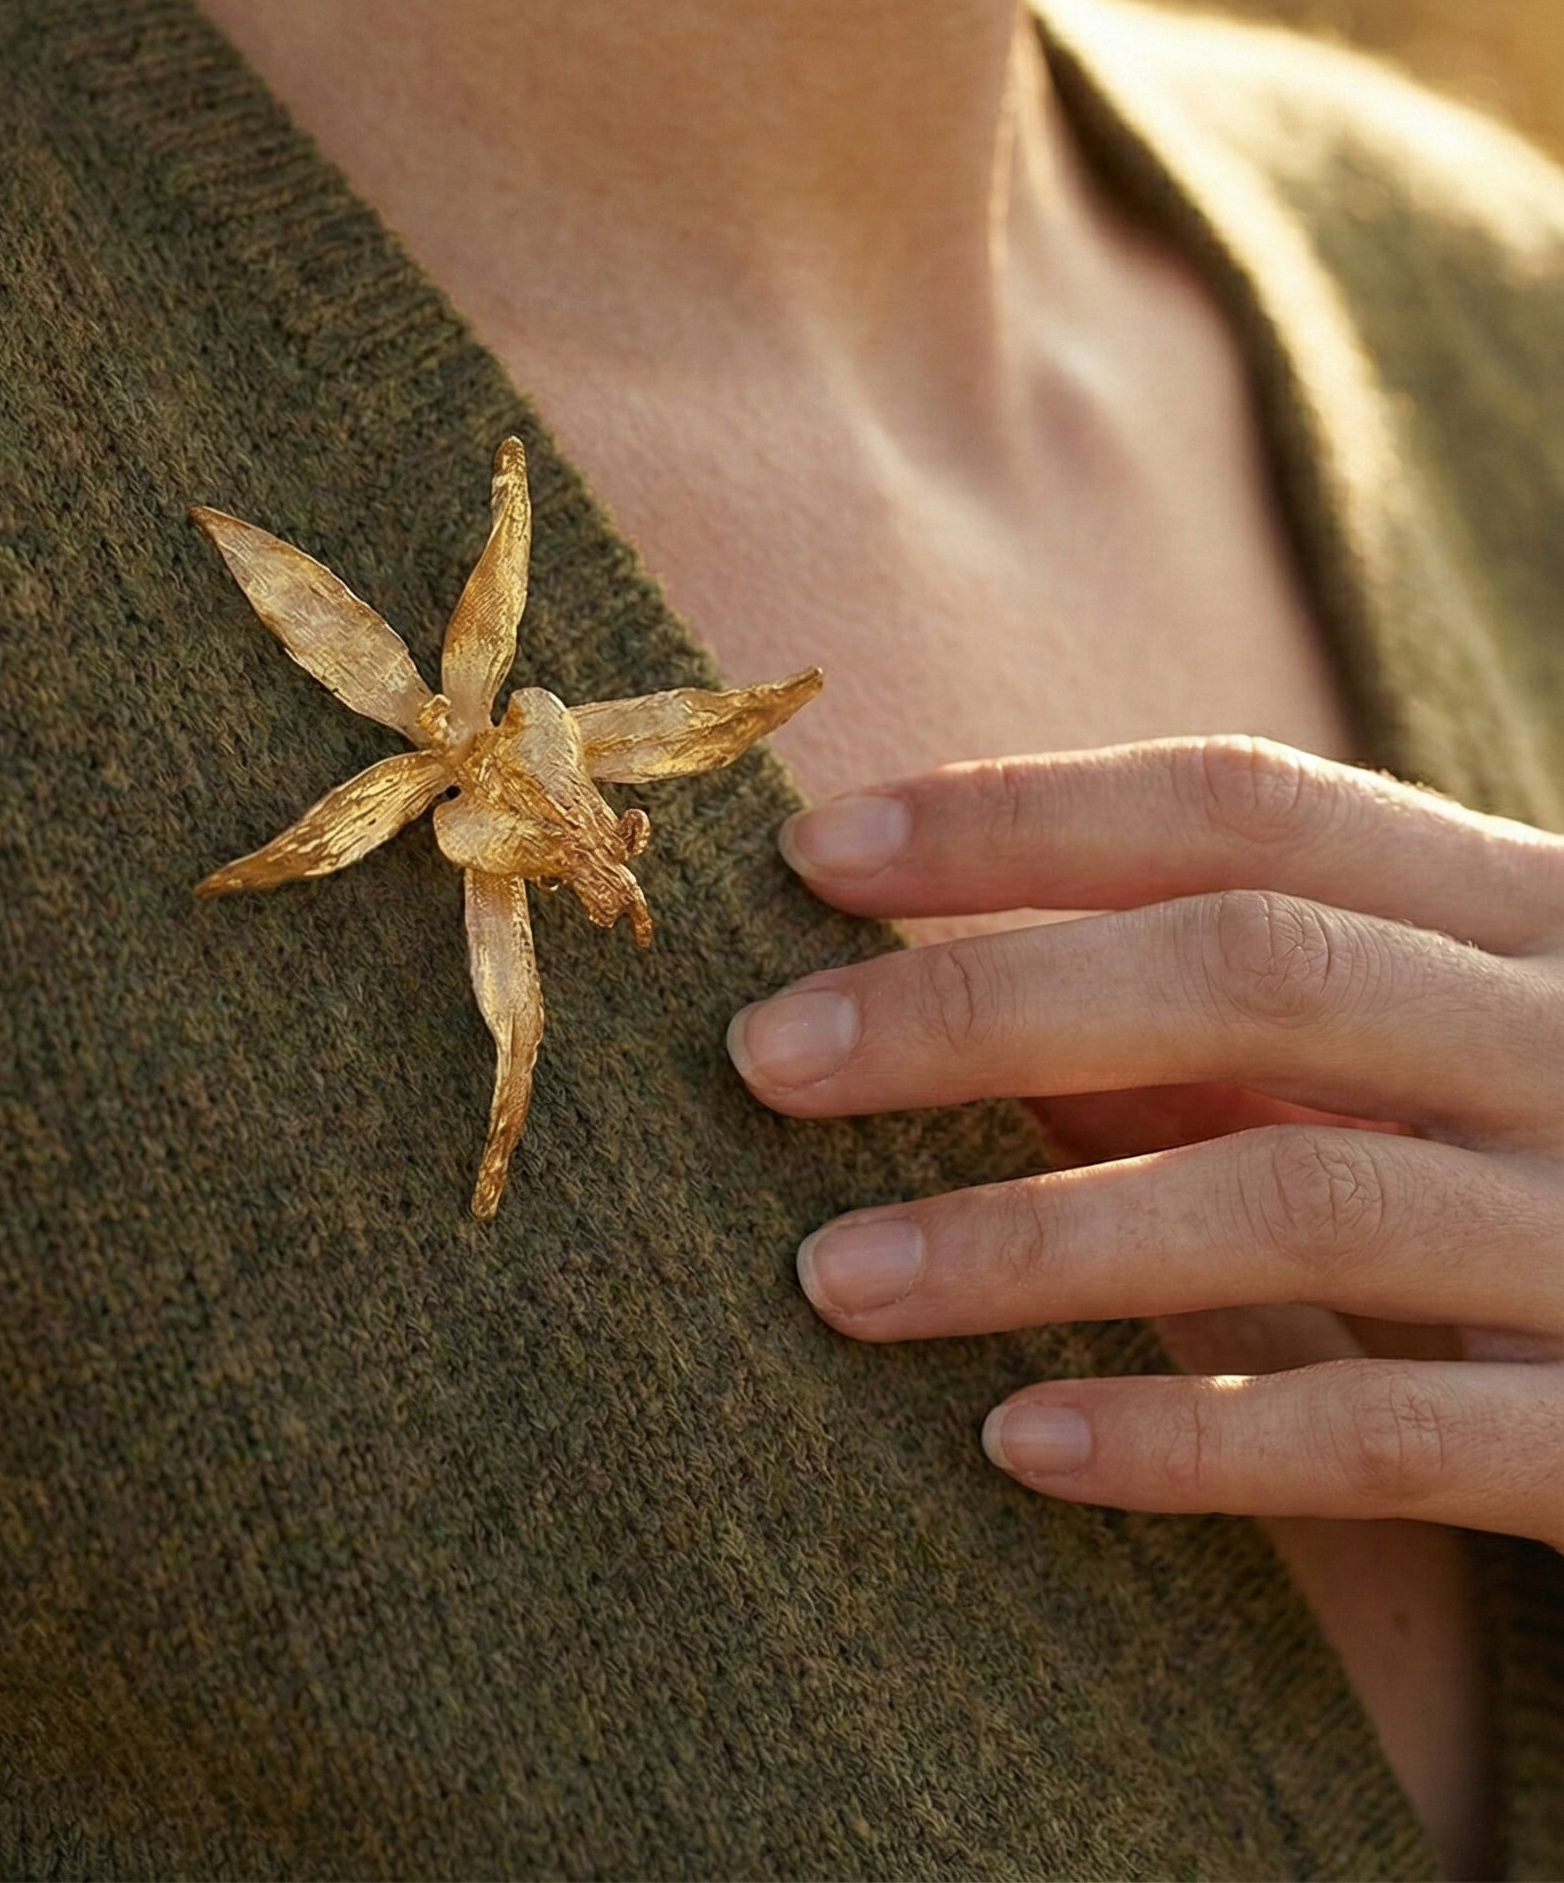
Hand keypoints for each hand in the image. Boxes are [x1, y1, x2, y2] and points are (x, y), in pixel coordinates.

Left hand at [728, 737, 1563, 1548]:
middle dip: (986, 1002)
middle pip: (1252, 972)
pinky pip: (1396, 1437)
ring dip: (1038, 1236)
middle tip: (768, 1059)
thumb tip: (989, 994)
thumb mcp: (1471, 1036)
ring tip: (831, 1275)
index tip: (823, 852)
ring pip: (1301, 1199)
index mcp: (1544, 908)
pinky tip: (1022, 1447)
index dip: (1025, 816)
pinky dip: (1198, 1438)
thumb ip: (1276, 1012)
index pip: (1253, 808)